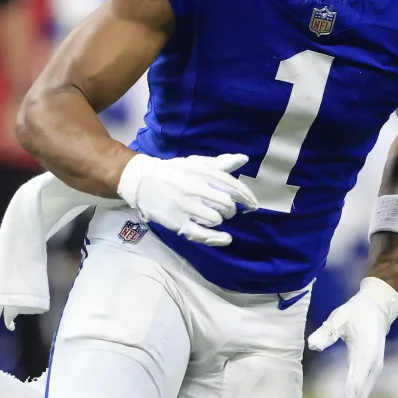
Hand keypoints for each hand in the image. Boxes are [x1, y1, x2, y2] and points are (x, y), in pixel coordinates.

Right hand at [116, 153, 257, 246]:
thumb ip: (221, 163)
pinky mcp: (177, 222)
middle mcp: (195, 189)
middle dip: (232, 210)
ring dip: (221, 220)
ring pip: (216, 219)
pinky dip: (217, 238)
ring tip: (216, 217)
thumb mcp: (196, 163)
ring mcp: (185, 207)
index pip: (233, 186)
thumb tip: (244, 159)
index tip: (253, 205)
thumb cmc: (174, 171)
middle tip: (228, 211)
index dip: (247, 197)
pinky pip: (202, 234)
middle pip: (227, 204)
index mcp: (202, 173)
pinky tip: (225, 238)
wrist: (143, 180)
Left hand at [306, 277, 397, 397]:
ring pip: (358, 397)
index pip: (354, 388)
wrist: (377, 306)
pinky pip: (358, 390)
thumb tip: (312, 345)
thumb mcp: (338, 318)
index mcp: (366, 357)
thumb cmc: (356, 311)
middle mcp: (372, 367)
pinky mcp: (370, 370)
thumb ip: (325, 332)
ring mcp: (373, 370)